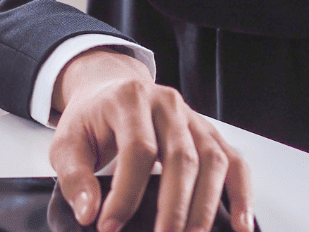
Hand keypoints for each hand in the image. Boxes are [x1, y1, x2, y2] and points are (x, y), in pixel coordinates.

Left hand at [50, 49, 254, 231]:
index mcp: (130, 100)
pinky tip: (240, 224)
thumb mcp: (67, 142)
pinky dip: (241, 193)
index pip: (138, 149)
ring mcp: (193, 118)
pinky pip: (234, 161)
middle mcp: (167, 104)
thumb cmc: (91, 119)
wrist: (110, 90)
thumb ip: (74, 177)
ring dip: (206, 206)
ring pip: (212, 160)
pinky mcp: (209, 133)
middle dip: (174, 207)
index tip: (110, 226)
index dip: (126, 193)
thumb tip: (88, 212)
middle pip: (181, 157)